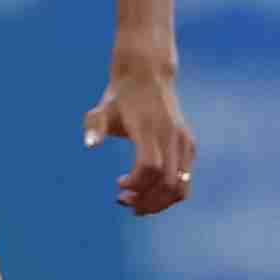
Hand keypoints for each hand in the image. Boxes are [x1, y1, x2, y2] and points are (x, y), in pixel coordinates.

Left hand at [84, 51, 194, 215]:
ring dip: (160, 202)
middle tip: (125, 202)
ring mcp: (184, 141)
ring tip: (138, 203)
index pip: (150, 168)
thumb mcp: (101, 109)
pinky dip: (170, 193)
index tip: (118, 184)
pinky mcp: (189, 145)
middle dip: (147, 201)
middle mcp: (172, 136)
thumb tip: (90, 146)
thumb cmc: (120, 97)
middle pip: (169, 183)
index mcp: (149, 129)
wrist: (149, 75)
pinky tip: (150, 191)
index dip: (135, 184)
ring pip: (181, 186)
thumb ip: (94, 126)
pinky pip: (186, 179)